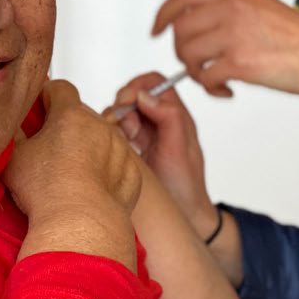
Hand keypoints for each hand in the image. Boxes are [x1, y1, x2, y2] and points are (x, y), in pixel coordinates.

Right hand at [5, 80, 142, 225]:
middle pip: (82, 115)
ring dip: (89, 147)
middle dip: (67, 126)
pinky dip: (106, 170)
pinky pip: (117, 163)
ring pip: (102, 138)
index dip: (48, 95)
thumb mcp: (15, 157)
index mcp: (71, 115)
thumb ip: (14, 133)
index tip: (40, 109)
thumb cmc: (46, 191)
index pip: (60, 88)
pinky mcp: (132, 172)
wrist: (80, 226)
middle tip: (50, 150)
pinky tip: (91, 189)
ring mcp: (120, 148)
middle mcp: (100, 125)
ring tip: (71, 174)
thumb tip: (11, 123)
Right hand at [108, 73, 217, 239]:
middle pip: (134, 95)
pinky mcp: (133, 148)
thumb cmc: (186, 186)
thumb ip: (168, 118)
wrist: (184, 216)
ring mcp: (146, 134)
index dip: (138, 86)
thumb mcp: (180, 150)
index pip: (154, 83)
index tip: (128, 102)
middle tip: (125, 127)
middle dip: (124, 106)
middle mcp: (160, 121)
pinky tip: (119, 147)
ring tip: (125, 140)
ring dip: (118, 122)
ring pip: (123, 112)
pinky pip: (117, 130)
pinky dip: (112, 134)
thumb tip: (145, 95)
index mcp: (176, 116)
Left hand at [151, 0, 298, 97]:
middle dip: (182, 52)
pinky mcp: (239, 62)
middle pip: (180, 29)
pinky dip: (211, 89)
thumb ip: (229, 8)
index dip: (163, 14)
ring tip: (214, 79)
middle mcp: (231, 7)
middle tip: (196, 66)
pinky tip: (227, 90)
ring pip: (187, 54)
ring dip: (194, 72)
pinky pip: (204, 78)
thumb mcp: (260, 5)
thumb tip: (199, 25)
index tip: (156, 30)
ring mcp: (234, 33)